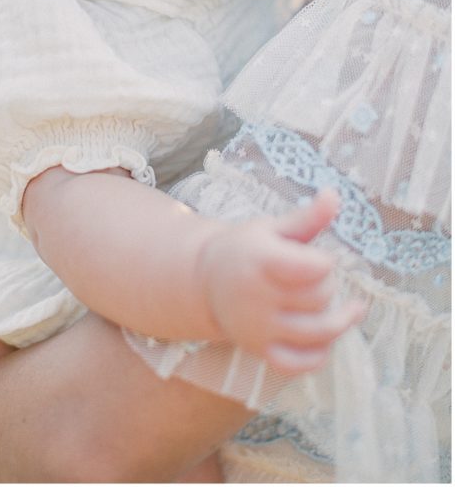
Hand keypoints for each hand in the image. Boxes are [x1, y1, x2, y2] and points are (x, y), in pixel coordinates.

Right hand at [199, 189, 363, 373]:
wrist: (205, 280)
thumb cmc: (246, 248)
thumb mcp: (272, 228)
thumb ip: (307, 217)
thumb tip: (335, 194)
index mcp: (261, 260)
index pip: (315, 268)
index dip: (325, 262)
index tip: (318, 258)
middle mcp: (258, 297)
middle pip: (320, 298)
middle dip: (329, 286)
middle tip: (318, 278)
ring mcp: (258, 328)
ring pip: (317, 333)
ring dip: (341, 321)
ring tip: (353, 310)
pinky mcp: (260, 350)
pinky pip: (299, 364)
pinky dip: (319, 355)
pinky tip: (326, 339)